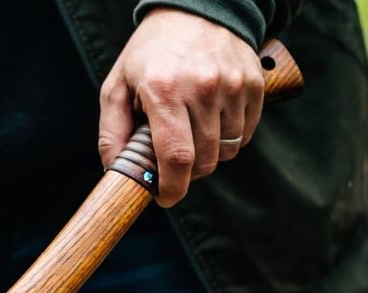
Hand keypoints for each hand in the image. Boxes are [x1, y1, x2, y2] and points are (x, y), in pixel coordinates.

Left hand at [97, 9, 264, 206]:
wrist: (197, 8)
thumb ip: (111, 132)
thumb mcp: (117, 85)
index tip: (165, 198)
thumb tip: (115, 172)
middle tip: (173, 160)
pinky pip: (246, 134)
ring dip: (209, 155)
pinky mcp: (255, 84)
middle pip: (204, 160)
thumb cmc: (151, 52)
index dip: (172, 187)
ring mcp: (233, 85)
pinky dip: (229, 138)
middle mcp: (203, 87)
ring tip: (191, 132)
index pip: (176, 156)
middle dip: (187, 173)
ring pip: (227, 150)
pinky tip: (211, 121)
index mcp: (165, 89)